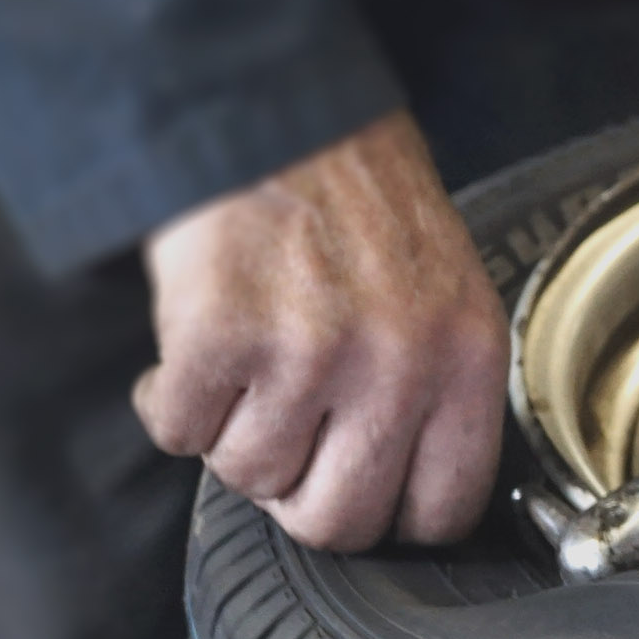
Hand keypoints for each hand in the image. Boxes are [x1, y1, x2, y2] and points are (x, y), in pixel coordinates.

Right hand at [135, 112, 508, 551]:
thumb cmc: (363, 208)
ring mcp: (310, 357)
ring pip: (251, 477)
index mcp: (468, 364)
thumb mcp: (449, 298)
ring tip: (244, 373)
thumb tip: (404, 498)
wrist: (278, 116)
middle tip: (286, 445)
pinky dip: (171, 404)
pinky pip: (181, 433)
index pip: (442, 512)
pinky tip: (191, 358)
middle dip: (298, 498)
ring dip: (232, 438)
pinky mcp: (222, 338)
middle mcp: (400, 369)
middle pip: (339, 522)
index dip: (388, 518)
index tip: (357, 492)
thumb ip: (438, 395)